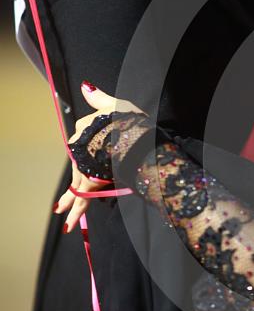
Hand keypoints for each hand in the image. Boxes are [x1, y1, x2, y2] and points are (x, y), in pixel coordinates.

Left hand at [57, 83, 143, 232]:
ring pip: (78, 184)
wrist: (135, 138)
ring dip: (70, 202)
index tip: (87, 167)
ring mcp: (85, 164)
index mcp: (86, 129)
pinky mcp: (90, 180)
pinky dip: (76, 210)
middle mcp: (81, 146)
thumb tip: (86, 87)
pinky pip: (82, 197)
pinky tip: (68, 223)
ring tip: (65, 216)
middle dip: (72, 188)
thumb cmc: (130, 122)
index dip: (86, 157)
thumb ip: (100, 99)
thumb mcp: (118, 105)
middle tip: (60, 206)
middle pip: (78, 168)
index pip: (84, 145)